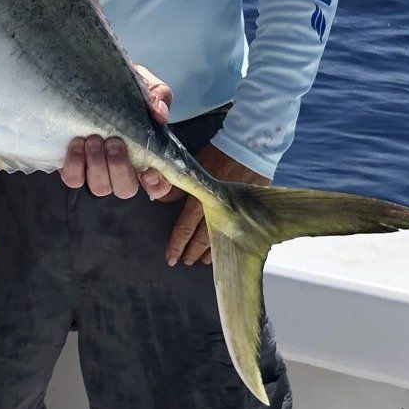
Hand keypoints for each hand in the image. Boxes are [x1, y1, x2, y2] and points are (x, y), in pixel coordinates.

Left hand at [59, 68, 173, 200]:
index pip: (158, 186)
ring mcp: (95, 171)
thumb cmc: (123, 89)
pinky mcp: (72, 167)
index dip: (156, 186)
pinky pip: (73, 178)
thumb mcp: (145, 84)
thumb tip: (159, 113)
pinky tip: (76, 143)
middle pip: (125, 189)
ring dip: (97, 165)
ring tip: (93, 139)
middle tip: (114, 142)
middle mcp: (120, 169)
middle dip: (120, 168)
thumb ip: (158, 95)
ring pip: (100, 187)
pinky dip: (75, 164)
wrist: (88, 80)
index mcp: (144, 156)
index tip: (150, 172)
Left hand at [166, 143, 268, 266]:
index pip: (185, 227)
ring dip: (208, 252)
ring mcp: (233, 212)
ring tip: (201, 262)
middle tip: (183, 262)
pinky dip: (227, 244)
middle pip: (202, 238)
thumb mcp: (191, 166)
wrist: (249, 146)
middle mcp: (216, 210)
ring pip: (219, 239)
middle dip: (191, 252)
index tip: (170, 257)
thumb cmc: (218, 154)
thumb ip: (177, 187)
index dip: (177, 244)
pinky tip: (222, 251)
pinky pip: (236, 233)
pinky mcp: (247, 211)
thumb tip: (159, 200)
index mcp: (200, 198)